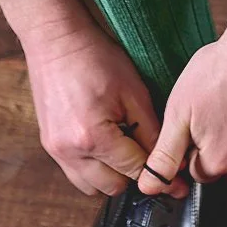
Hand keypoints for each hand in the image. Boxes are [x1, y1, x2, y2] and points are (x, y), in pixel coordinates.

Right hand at [0, 0, 160, 196]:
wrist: (56, 40)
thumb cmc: (95, 58)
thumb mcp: (134, 92)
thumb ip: (152, 131)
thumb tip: (169, 161)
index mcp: (93, 137)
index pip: (135, 171)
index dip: (160, 173)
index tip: (176, 179)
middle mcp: (70, 151)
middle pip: (113, 187)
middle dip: (135, 175)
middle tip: (150, 155)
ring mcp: (56, 150)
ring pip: (92, 186)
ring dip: (113, 176)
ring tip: (126, 149)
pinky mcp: (49, 145)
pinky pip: (76, 174)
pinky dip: (95, 168)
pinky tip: (108, 144)